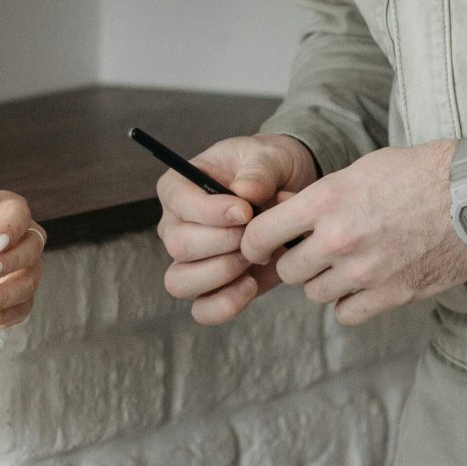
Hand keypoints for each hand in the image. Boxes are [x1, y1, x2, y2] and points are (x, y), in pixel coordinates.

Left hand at [0, 160, 42, 347]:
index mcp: (1, 212)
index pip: (21, 213)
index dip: (13, 228)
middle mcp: (17, 240)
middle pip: (34, 247)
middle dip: (13, 262)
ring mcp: (20, 271)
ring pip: (29, 282)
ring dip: (3, 295)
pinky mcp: (17, 299)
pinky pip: (20, 310)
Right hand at [156, 133, 318, 325]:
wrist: (290, 191)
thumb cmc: (268, 168)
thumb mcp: (268, 157)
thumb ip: (258, 172)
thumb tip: (245, 193)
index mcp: (178, 187)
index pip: (178, 203)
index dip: (210, 212)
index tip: (246, 211)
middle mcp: (176, 225)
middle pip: (179, 246)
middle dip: (224, 242)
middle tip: (256, 233)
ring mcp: (191, 260)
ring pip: (181, 281)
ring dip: (222, 273)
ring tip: (254, 256)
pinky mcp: (212, 286)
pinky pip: (203, 308)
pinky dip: (225, 303)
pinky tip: (251, 284)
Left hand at [238, 136, 466, 326]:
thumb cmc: (418, 173)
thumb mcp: (359, 171)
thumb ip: (321, 198)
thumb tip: (286, 216)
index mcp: (325, 201)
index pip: (261, 234)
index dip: (254, 242)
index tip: (260, 245)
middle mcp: (339, 239)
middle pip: (288, 270)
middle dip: (295, 262)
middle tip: (311, 253)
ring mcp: (365, 271)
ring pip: (315, 294)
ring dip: (323, 282)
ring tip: (343, 266)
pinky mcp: (392, 294)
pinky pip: (346, 314)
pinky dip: (348, 304)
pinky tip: (360, 287)